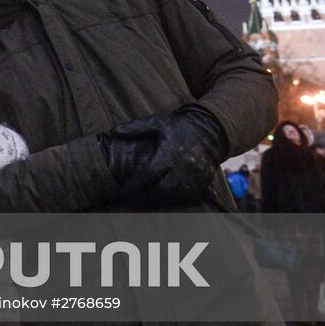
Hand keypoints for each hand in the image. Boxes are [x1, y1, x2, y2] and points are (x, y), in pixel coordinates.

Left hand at [108, 106, 228, 206]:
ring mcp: (196, 177)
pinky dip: (176, 202)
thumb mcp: (157, 123)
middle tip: (129, 200)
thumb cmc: (180, 126)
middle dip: (143, 197)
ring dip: (157, 202)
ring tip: (142, 203)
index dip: (135, 185)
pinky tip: (163, 202)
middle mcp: (184, 167)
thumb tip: (113, 131)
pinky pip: (189, 199)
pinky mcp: (204, 183)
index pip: (149, 174)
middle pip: (161, 189)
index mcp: (170, 153)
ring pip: (174, 197)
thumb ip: (135, 128)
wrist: (211, 129)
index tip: (122, 192)